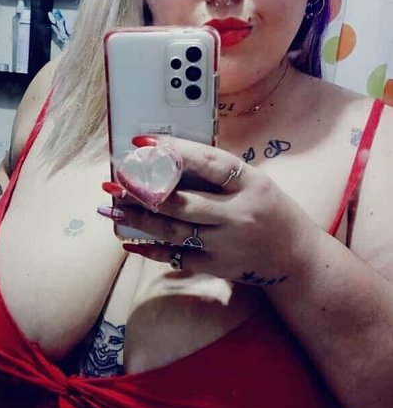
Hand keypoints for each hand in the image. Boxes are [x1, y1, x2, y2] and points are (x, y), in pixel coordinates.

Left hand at [100, 136, 313, 285]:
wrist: (295, 257)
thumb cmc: (269, 211)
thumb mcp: (254, 183)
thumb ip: (219, 174)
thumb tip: (169, 157)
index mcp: (250, 183)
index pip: (209, 162)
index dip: (175, 150)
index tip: (144, 141)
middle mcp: (238, 214)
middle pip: (183, 202)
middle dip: (144, 191)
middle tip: (116, 180)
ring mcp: (226, 243)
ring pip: (174, 231)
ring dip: (139, 218)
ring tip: (111, 207)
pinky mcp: (217, 266)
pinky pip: (177, 257)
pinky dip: (150, 249)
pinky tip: (127, 239)